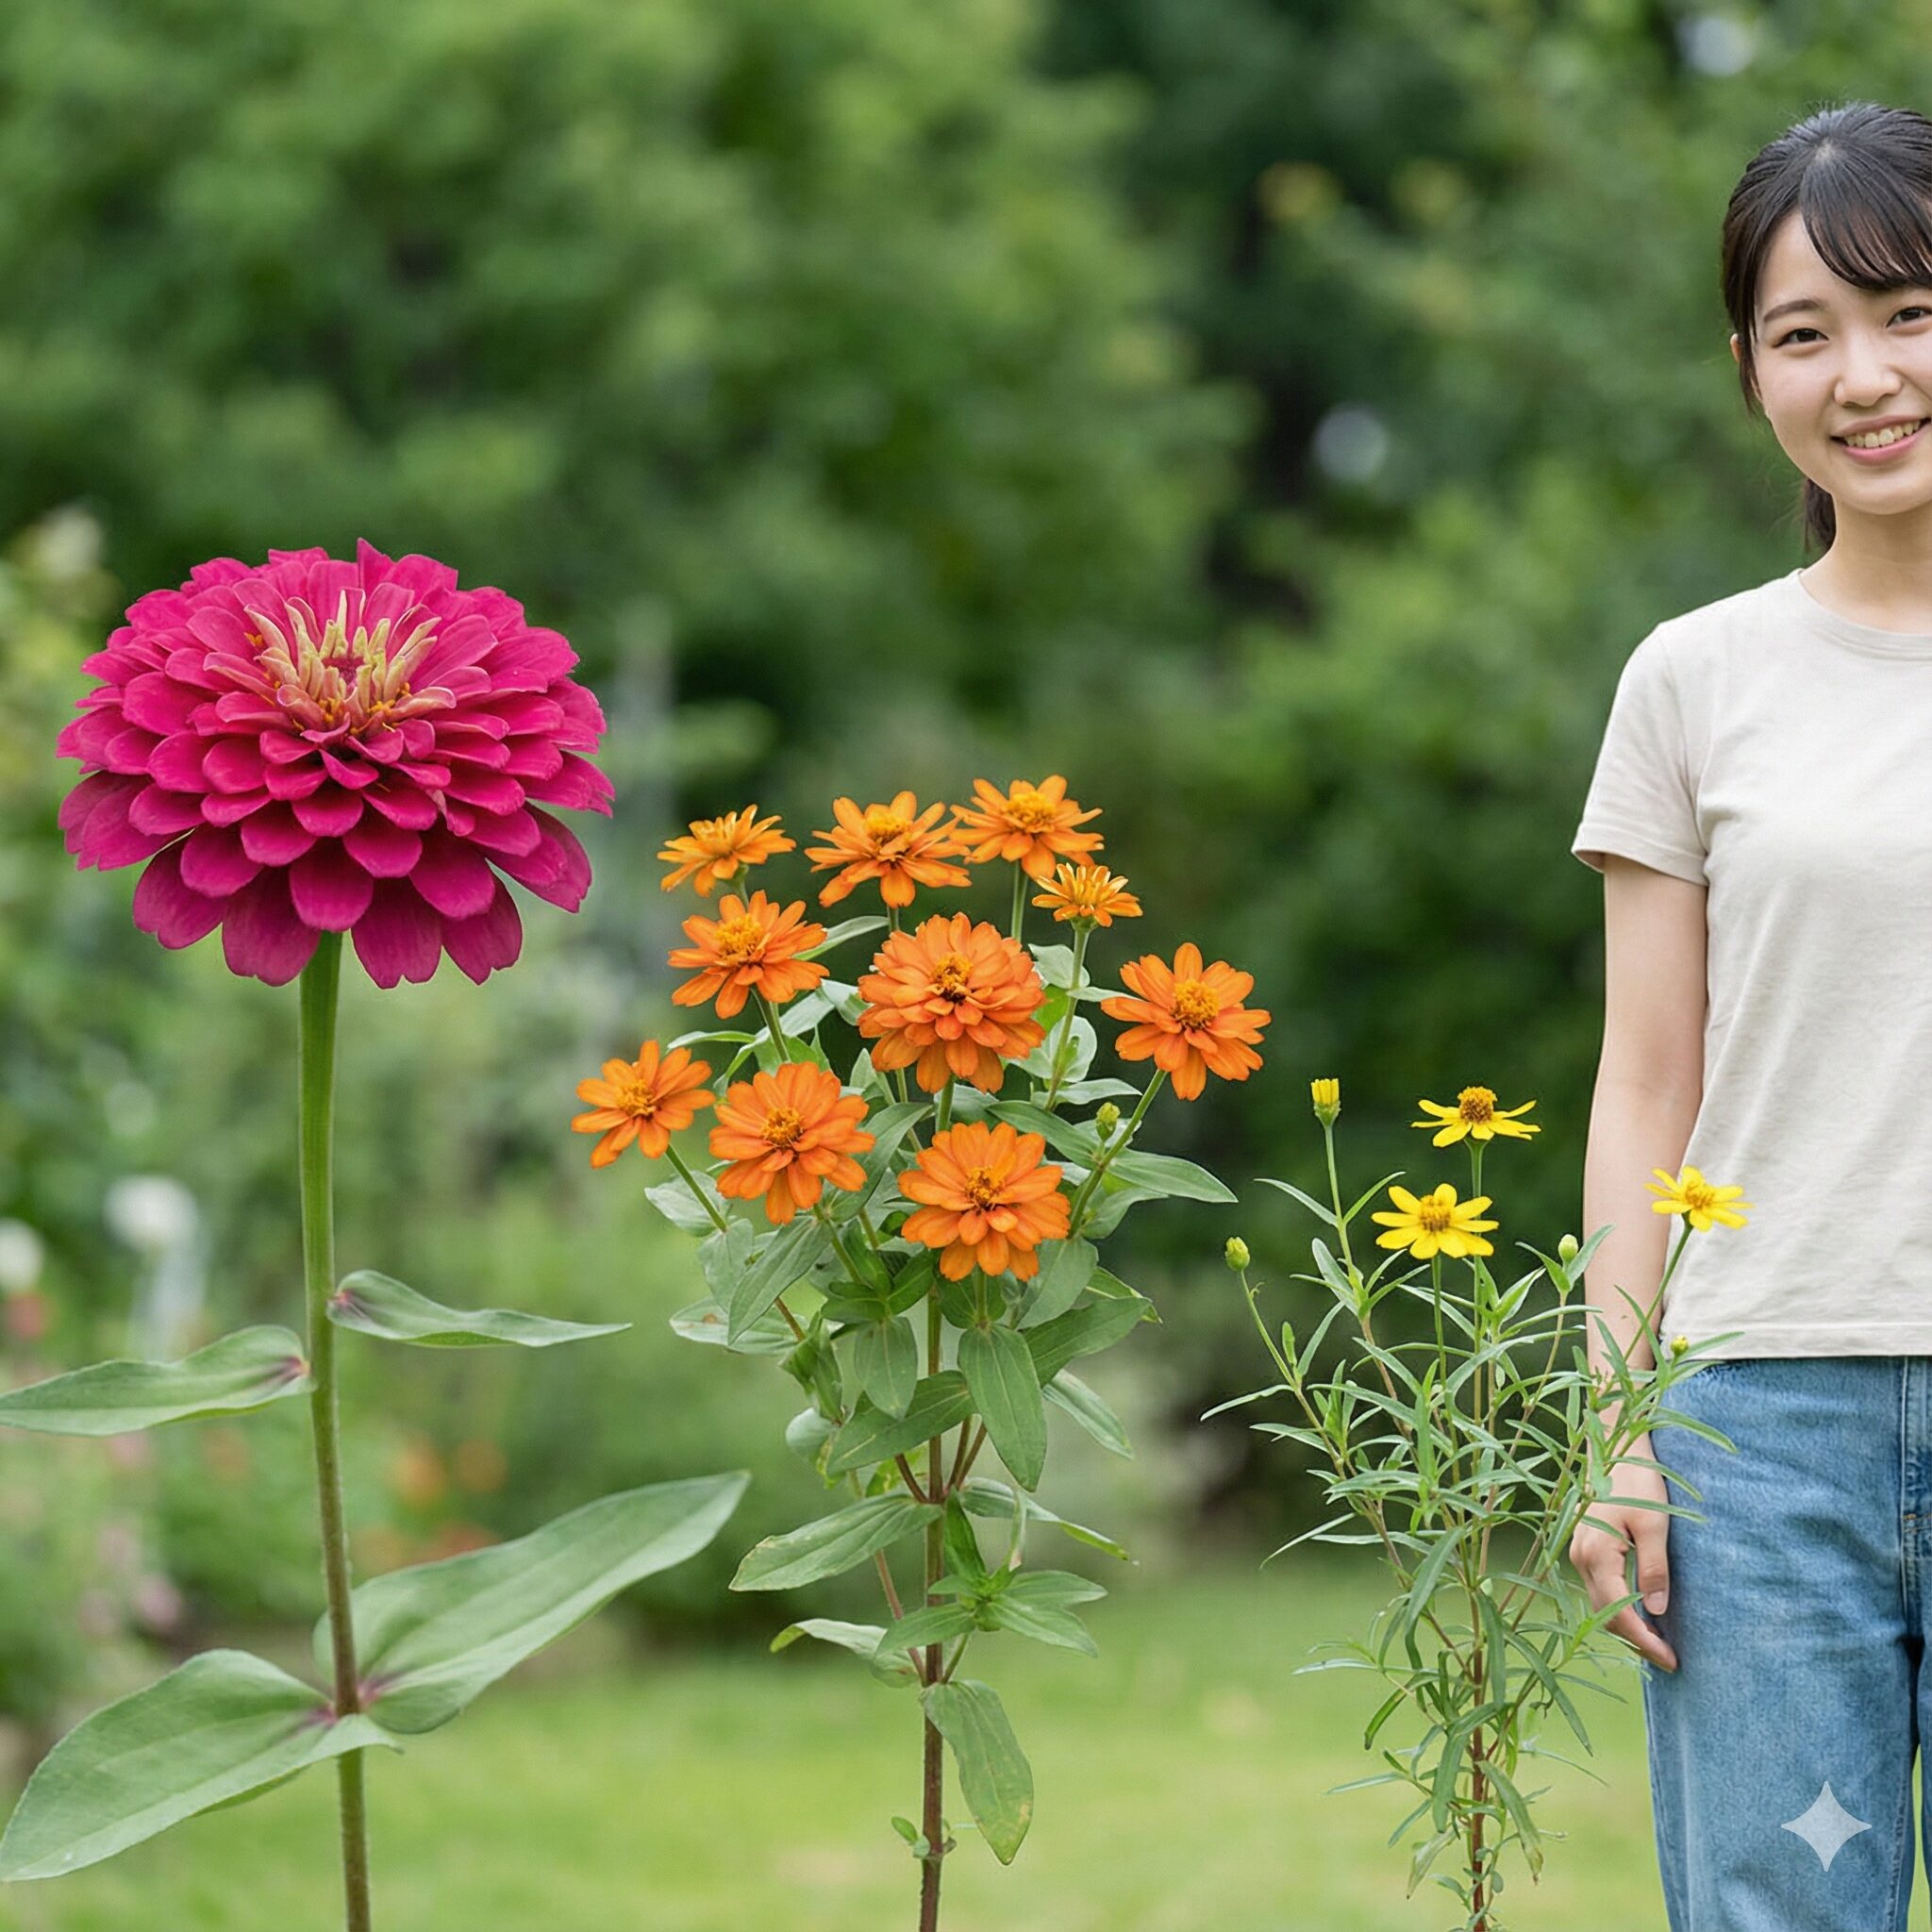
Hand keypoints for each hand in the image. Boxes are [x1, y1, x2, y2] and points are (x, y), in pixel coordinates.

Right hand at [1568, 1437, 1677, 1670]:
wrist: (1612, 1446)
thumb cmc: (1636, 1481)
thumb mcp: (1654, 1524)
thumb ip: (1654, 1569)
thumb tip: (1657, 1612)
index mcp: (1596, 1555)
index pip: (1619, 1614)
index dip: (1646, 1642)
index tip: (1673, 1660)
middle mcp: (1580, 1559)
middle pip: (1605, 1615)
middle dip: (1637, 1642)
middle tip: (1670, 1660)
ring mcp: (1579, 1553)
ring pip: (1600, 1604)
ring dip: (1627, 1626)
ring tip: (1658, 1641)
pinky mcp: (1584, 1547)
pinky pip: (1600, 1588)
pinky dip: (1618, 1607)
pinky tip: (1641, 1611)